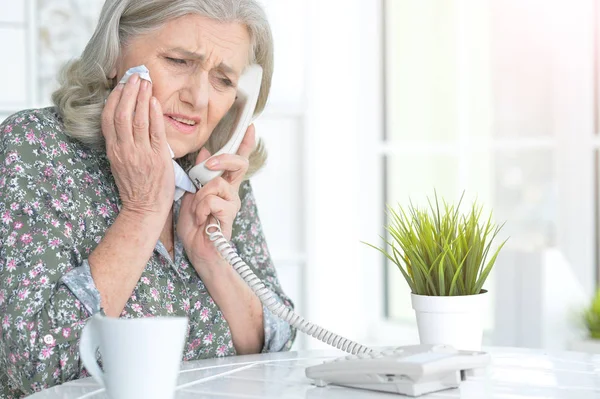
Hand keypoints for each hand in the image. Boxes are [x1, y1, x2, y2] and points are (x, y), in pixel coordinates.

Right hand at [101, 74, 173, 218]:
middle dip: (128, 92)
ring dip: (142, 98)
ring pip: (137, 120)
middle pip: (122, 114)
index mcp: (114, 150)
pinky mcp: (156, 158)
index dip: (115, 98)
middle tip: (136, 76)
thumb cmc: (136, 185)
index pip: (109, 118)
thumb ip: (123, 142)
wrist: (145, 208)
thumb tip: (128, 119)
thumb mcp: (122, 162)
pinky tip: (155, 102)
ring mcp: (140, 154)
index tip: (122, 84)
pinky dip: (154, 115)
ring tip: (146, 82)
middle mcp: (124, 150)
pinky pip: (155, 132)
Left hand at [177, 125, 255, 272]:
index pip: (237, 160)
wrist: (199, 252)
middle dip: (223, 158)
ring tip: (198, 212)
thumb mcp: (192, 194)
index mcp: (223, 186)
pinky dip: (201, 209)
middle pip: (238, 163)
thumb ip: (199, 175)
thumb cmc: (195, 226)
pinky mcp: (229, 216)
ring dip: (201, 196)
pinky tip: (201, 220)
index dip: (244, 143)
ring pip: (217, 183)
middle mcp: (232, 192)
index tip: (250, 126)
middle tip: (209, 164)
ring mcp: (232, 204)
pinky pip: (213, 200)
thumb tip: (203, 151)